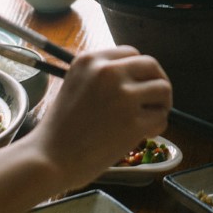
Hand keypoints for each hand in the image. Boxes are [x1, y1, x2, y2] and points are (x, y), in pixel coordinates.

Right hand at [30, 46, 169, 188]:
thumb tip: (136, 79)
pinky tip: (143, 134)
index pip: (131, 53)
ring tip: (147, 120)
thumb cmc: (60, 129)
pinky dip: (157, 126)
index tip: (138, 86)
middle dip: (157, 82)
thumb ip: (102, 77)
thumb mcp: (75, 85)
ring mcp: (122, 96)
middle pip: (151, 65)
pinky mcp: (133, 121)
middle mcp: (108, 72)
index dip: (139, 71)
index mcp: (90, 60)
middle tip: (154, 102)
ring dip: (160, 105)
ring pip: (163, 89)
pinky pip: (161, 117)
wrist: (50, 159)